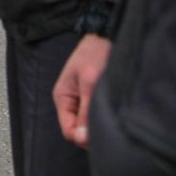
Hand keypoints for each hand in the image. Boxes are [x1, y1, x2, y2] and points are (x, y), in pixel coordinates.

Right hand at [54, 34, 110, 148]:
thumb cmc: (95, 54)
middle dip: (91, 133)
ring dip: (98, 125)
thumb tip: (81, 139)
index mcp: (62, 98)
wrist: (107, 36)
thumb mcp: (89, 82)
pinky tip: (113, 114)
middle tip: (109, 127)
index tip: (100, 137)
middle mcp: (71, 103)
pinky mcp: (93, 99)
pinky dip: (103, 118)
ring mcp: (82, 101)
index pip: (68, 131)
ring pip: (88, 125)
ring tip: (112, 118)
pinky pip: (95, 117)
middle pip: (78, 131)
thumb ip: (85, 112)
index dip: (82, 138)